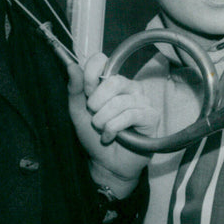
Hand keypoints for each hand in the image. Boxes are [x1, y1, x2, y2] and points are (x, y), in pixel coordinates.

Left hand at [67, 53, 159, 193]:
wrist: (106, 164)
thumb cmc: (94, 136)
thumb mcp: (78, 112)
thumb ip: (75, 89)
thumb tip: (71, 66)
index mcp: (111, 82)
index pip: (102, 60)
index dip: (90, 76)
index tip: (85, 93)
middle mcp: (129, 87)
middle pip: (113, 81)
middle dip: (96, 103)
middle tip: (94, 116)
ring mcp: (142, 100)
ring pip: (119, 102)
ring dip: (103, 120)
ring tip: (101, 129)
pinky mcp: (151, 116)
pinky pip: (130, 115)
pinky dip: (114, 128)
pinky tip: (111, 136)